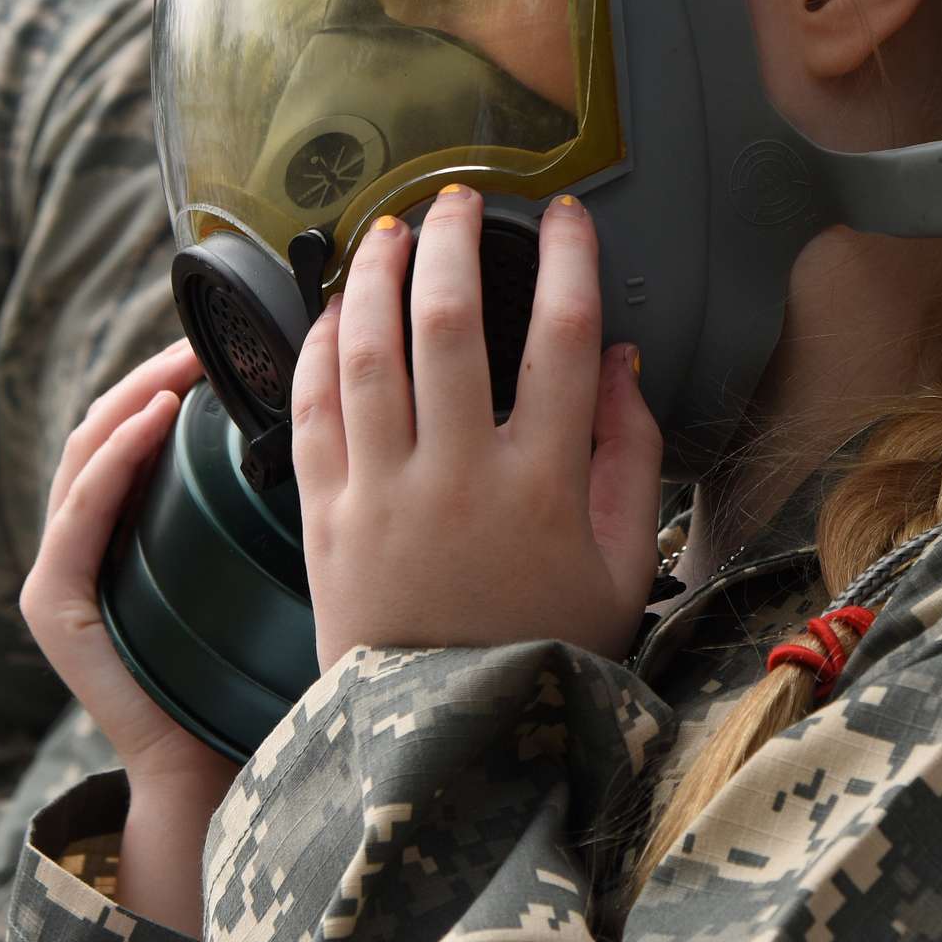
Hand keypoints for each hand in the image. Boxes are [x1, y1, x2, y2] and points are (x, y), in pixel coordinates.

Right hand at [20, 342, 238, 795]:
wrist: (221, 762)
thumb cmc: (252, 660)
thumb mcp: (254, 556)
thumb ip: (254, 495)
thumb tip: (317, 412)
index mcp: (128, 525)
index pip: (136, 425)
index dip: (169, 374)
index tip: (223, 339)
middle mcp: (86, 541)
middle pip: (107, 427)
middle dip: (153, 374)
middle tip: (205, 338)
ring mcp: (64, 572)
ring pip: (87, 454)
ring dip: (134, 398)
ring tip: (185, 363)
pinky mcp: (59, 607)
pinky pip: (79, 517)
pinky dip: (114, 461)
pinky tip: (154, 423)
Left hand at [291, 187, 662, 668]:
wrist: (446, 743)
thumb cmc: (544, 647)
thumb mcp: (621, 566)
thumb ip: (630, 457)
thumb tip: (619, 360)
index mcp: (543, 485)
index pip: (563, 340)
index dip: (569, 262)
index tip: (567, 216)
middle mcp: (459, 477)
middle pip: (451, 326)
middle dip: (456, 244)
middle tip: (462, 198)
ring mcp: (383, 495)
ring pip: (369, 355)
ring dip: (377, 277)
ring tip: (389, 229)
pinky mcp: (325, 517)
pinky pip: (311, 413)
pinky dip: (317, 351)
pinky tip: (332, 311)